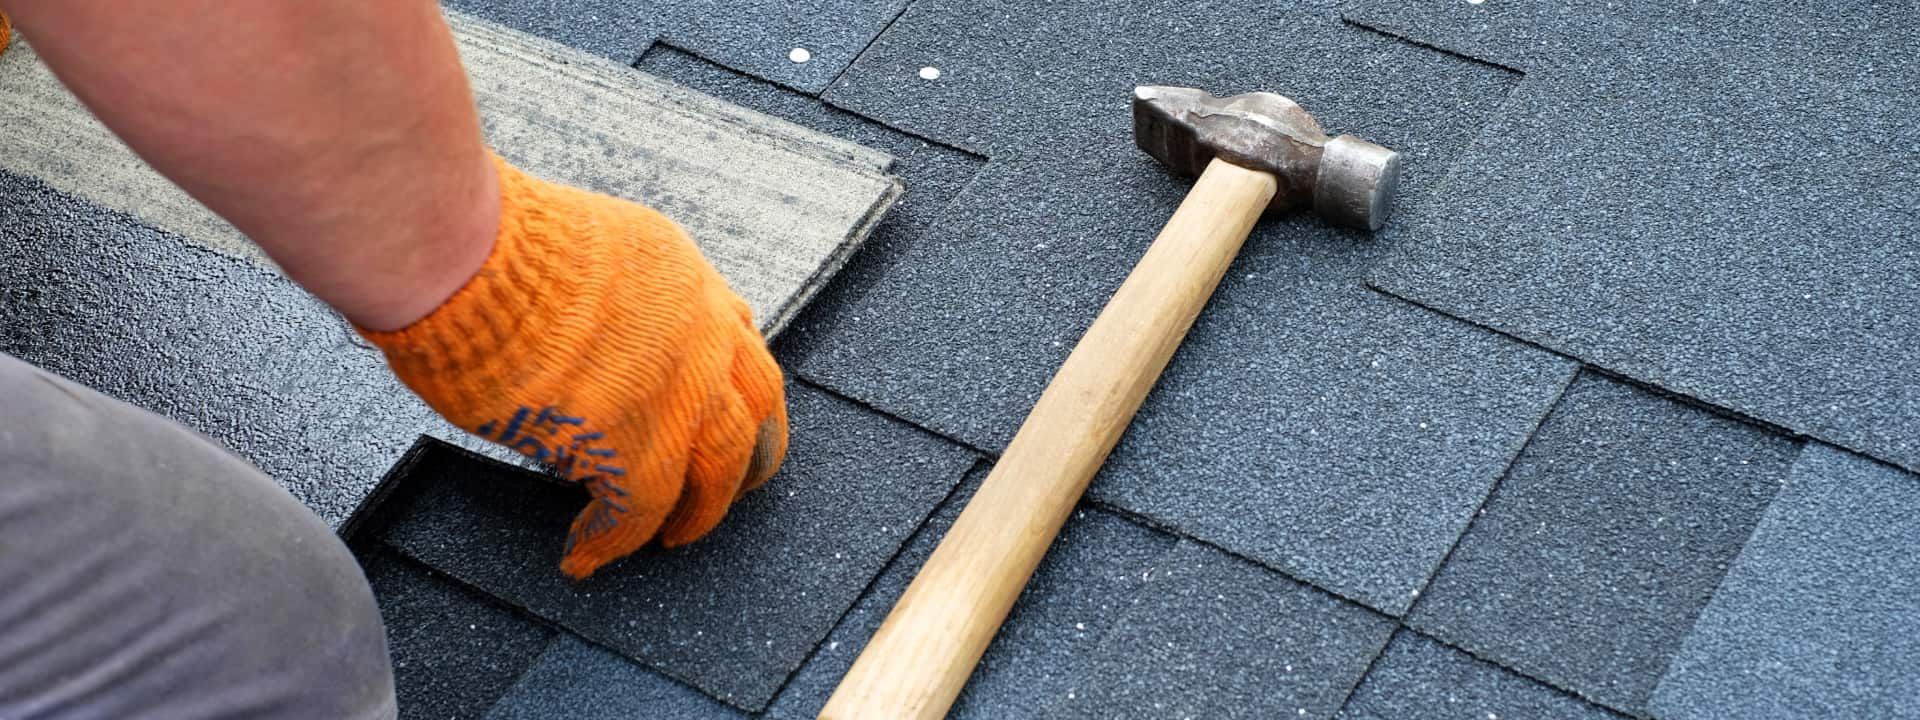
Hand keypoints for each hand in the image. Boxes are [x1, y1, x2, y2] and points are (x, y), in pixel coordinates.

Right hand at [364, 157, 787, 578]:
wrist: (466, 257)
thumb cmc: (485, 244)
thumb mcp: (579, 247)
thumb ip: (604, 297)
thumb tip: (579, 342)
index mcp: (682, 275)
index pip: (737, 337)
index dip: (732, 383)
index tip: (727, 410)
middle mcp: (701, 330)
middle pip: (758, 407)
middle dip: (751, 455)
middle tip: (735, 489)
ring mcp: (678, 389)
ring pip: (721, 469)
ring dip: (700, 511)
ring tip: (675, 538)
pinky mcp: (633, 444)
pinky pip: (638, 513)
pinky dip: (610, 542)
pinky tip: (584, 554)